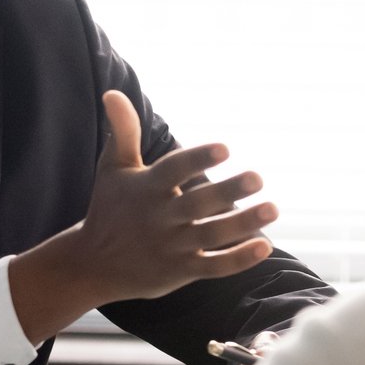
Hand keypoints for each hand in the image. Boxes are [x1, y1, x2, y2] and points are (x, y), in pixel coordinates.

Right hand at [10, 91, 277, 341]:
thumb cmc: (109, 208)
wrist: (92, 265)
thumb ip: (122, 132)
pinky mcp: (181, 271)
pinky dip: (239, 259)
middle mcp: (160, 218)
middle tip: (257, 178)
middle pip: (198, 204)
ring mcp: (172, 247)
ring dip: (243, 223)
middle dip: (228, 192)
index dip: (198, 159)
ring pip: (212, 236)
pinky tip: (265, 245)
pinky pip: (214, 267)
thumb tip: (113, 92)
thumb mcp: (113, 169)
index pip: (174, 171)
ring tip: (272, 208)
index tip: (225, 148)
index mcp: (147, 189)